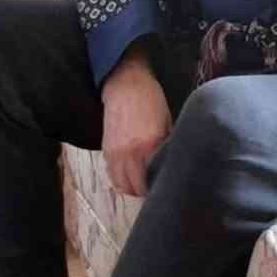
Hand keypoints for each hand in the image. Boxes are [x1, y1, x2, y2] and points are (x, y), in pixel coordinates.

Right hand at [100, 46, 171, 196]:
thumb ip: (166, 148)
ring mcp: (115, 153)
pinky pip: (112, 175)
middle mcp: (128, 154)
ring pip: (121, 185)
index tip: (167, 186)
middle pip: (135, 189)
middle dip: (146, 191)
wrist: (125, 85)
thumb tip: (171, 167)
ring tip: (143, 182)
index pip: (151, 182)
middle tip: (156, 186)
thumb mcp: (168, 123)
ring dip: (133, 187)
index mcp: (147, 146)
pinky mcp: (106, 150)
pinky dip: (121, 179)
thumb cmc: (151, 100)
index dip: (159, 188)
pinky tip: (131, 173)